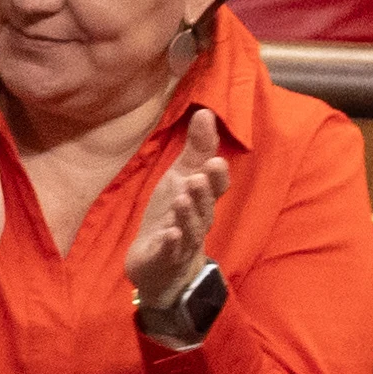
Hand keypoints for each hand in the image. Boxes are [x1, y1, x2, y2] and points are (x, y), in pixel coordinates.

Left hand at [120, 107, 228, 337]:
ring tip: (181, 198)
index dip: (216, 177)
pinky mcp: (164, 258)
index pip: (215, 188)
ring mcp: (182, 241)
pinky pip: (171, 251)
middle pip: (204, 207)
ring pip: (190, 228)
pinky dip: (171, 243)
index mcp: (202, 199)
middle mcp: (197, 220)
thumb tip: (206, 112)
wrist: (156, 261)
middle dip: (203, 192)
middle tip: (198, 177)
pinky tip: (169, 235)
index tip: (214, 161)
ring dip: (187, 214)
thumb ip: (196, 149)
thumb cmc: (172, 214)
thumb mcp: (181, 177)